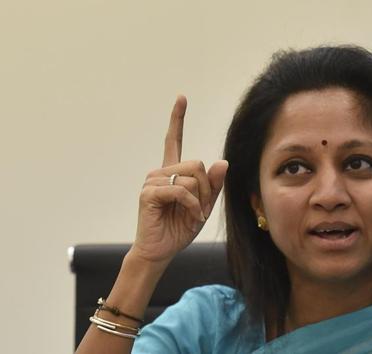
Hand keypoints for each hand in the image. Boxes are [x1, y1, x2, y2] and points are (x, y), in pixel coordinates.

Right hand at [130, 95, 227, 263]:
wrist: (162, 250)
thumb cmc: (180, 228)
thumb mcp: (204, 205)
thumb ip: (214, 185)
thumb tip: (222, 162)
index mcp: (172, 172)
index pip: (174, 140)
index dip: (177, 119)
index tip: (181, 98)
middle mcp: (160, 172)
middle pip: (197, 164)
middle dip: (207, 188)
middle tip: (202, 208)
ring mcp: (152, 181)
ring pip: (191, 178)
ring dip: (200, 199)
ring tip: (193, 215)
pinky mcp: (149, 193)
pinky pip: (181, 190)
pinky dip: (192, 205)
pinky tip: (190, 217)